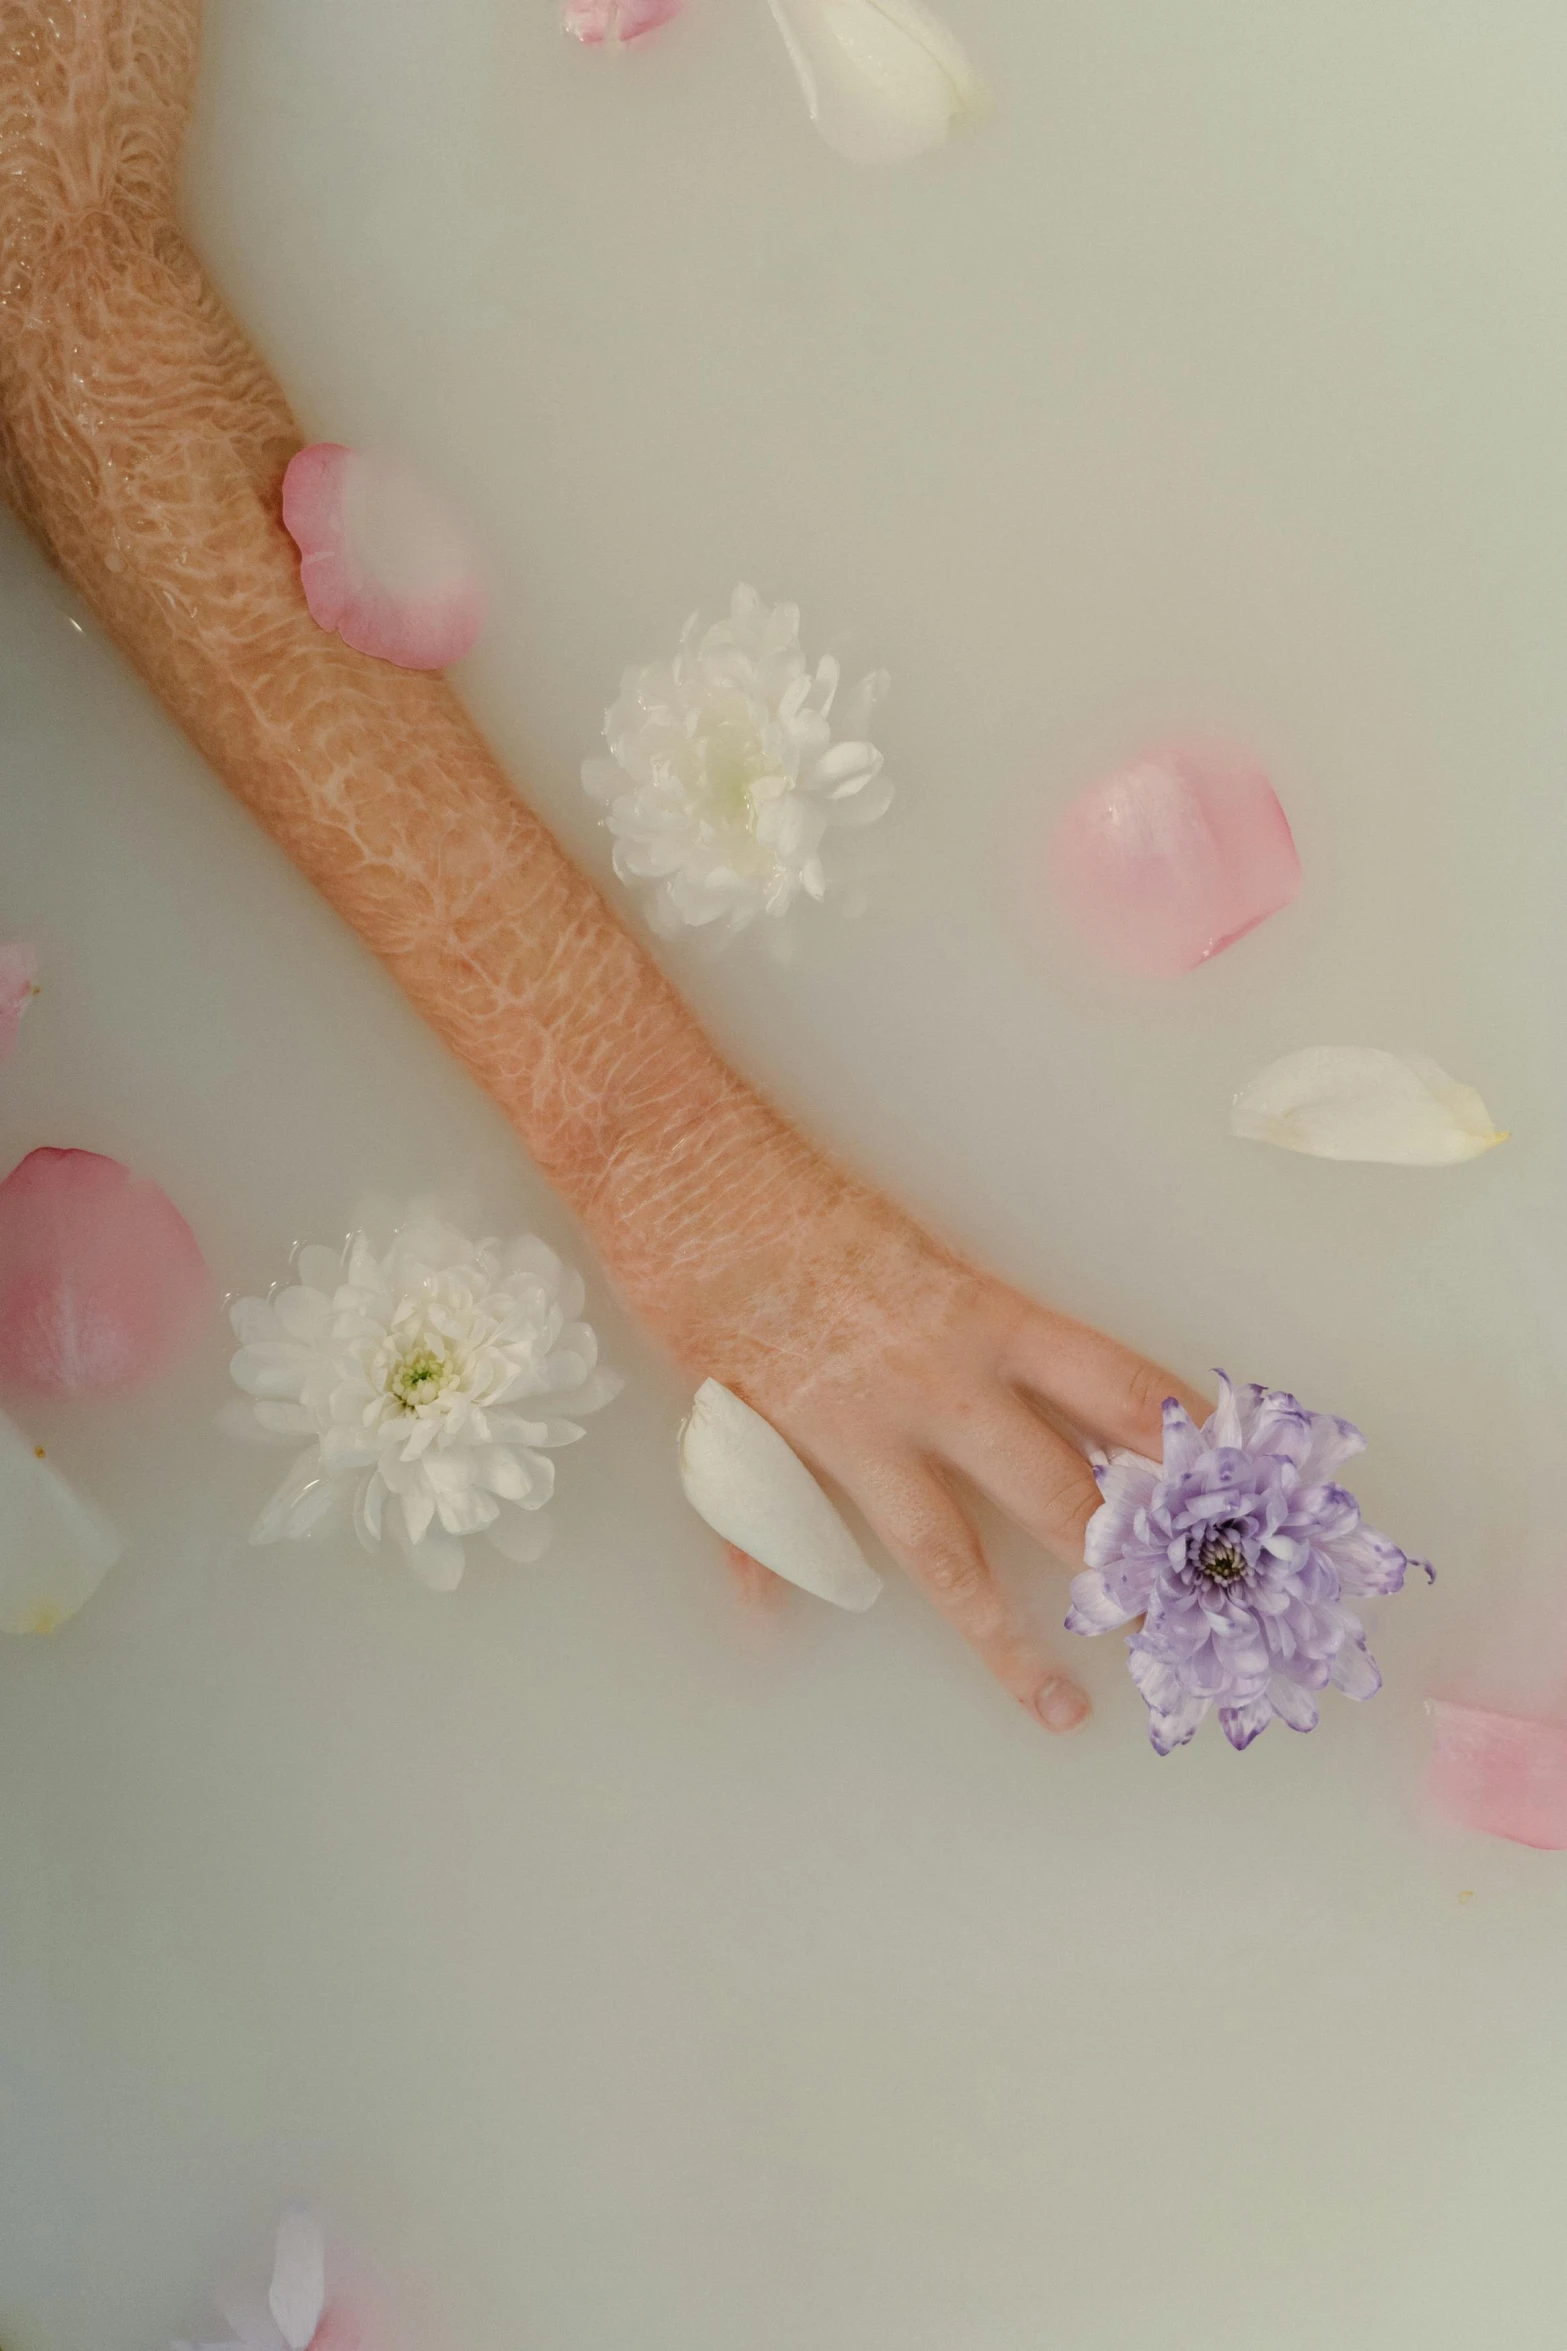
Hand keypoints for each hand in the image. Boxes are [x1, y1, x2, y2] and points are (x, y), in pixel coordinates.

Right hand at [597, 1095, 1207, 1731]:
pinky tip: (774, 1632)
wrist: (678, 1160)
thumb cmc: (800, 1185)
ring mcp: (853, 1426)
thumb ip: (974, 1328)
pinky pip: (775, 1535)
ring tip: (1057, 1703)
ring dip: (1006, 1640)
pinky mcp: (768, 1447)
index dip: (1183, 1437)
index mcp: (980, 1315)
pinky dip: (771, 1582)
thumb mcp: (912, 1247)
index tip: (1245, 1483)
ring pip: (948, 1556)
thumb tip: (1058, 1386)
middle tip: (1188, 1624)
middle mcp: (933, 1382)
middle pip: (1055, 1491)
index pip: (1112, 1385)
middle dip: (1127, 1564)